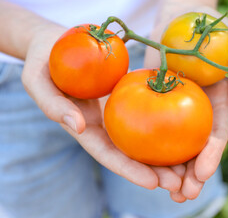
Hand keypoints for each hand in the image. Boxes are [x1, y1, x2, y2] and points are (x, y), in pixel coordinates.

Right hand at [21, 25, 182, 192]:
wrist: (55, 44)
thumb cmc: (42, 62)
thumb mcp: (37, 81)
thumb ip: (52, 105)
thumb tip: (77, 126)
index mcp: (84, 127)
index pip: (107, 154)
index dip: (128, 170)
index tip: (152, 182)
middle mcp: (104, 124)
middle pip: (130, 152)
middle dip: (153, 171)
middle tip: (178, 183)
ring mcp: (117, 110)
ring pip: (143, 136)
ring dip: (164, 152)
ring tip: (190, 165)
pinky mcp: (128, 93)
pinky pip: (148, 107)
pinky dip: (165, 120)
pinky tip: (185, 126)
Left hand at [144, 8, 227, 201]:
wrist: (182, 17)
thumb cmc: (212, 28)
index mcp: (218, 103)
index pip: (217, 136)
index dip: (211, 156)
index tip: (201, 173)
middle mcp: (196, 111)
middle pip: (195, 149)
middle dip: (191, 175)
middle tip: (182, 196)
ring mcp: (173, 108)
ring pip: (173, 145)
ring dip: (170, 170)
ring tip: (164, 190)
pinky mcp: (153, 99)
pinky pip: (149, 125)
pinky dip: (148, 146)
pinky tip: (140, 163)